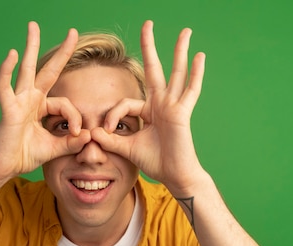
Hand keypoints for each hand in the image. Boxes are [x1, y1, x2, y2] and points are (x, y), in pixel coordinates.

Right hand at [0, 22, 89, 182]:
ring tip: (33, 27)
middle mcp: (30, 99)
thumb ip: (71, 143)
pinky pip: (5, 87)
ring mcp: (18, 102)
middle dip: (61, 52)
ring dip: (30, 47)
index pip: (65, 104)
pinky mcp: (7, 109)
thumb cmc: (23, 155)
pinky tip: (11, 54)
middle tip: (74, 32)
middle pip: (47, 70)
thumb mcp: (53, 149)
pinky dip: (6, 70)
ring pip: (26, 69)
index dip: (74, 117)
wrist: (3, 168)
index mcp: (41, 107)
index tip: (77, 134)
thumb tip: (90, 136)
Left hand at [94, 20, 206, 195]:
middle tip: (147, 23)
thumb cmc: (155, 162)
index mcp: (149, 111)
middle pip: (154, 69)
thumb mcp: (127, 148)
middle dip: (150, 46)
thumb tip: (92, 133)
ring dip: (179, 51)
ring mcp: (173, 106)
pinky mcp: (182, 113)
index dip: (112, 116)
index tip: (106, 132)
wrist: (173, 175)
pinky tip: (200, 56)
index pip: (125, 103)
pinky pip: (190, 90)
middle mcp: (161, 104)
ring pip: (176, 73)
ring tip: (185, 31)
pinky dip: (196, 74)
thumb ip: (110, 139)